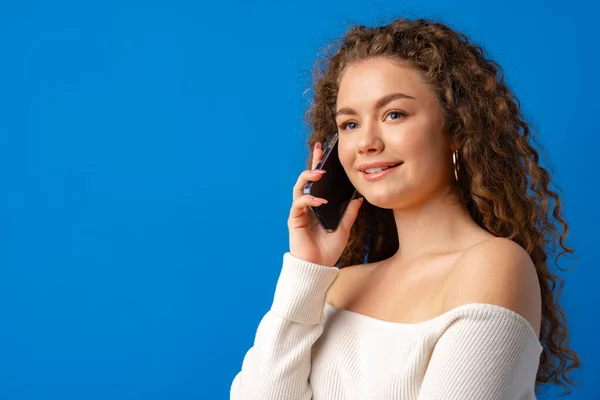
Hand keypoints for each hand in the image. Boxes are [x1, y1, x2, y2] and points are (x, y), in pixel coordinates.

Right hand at [287, 142, 363, 266]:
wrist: (318, 268)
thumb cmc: (328, 250)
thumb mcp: (344, 228)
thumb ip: (349, 213)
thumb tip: (359, 197)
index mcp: (317, 205)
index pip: (318, 182)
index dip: (319, 165)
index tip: (326, 150)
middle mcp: (307, 206)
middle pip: (307, 179)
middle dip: (312, 163)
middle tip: (319, 150)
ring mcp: (300, 212)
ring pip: (299, 188)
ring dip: (308, 178)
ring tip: (319, 173)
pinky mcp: (294, 220)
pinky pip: (299, 204)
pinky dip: (309, 200)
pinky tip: (320, 201)